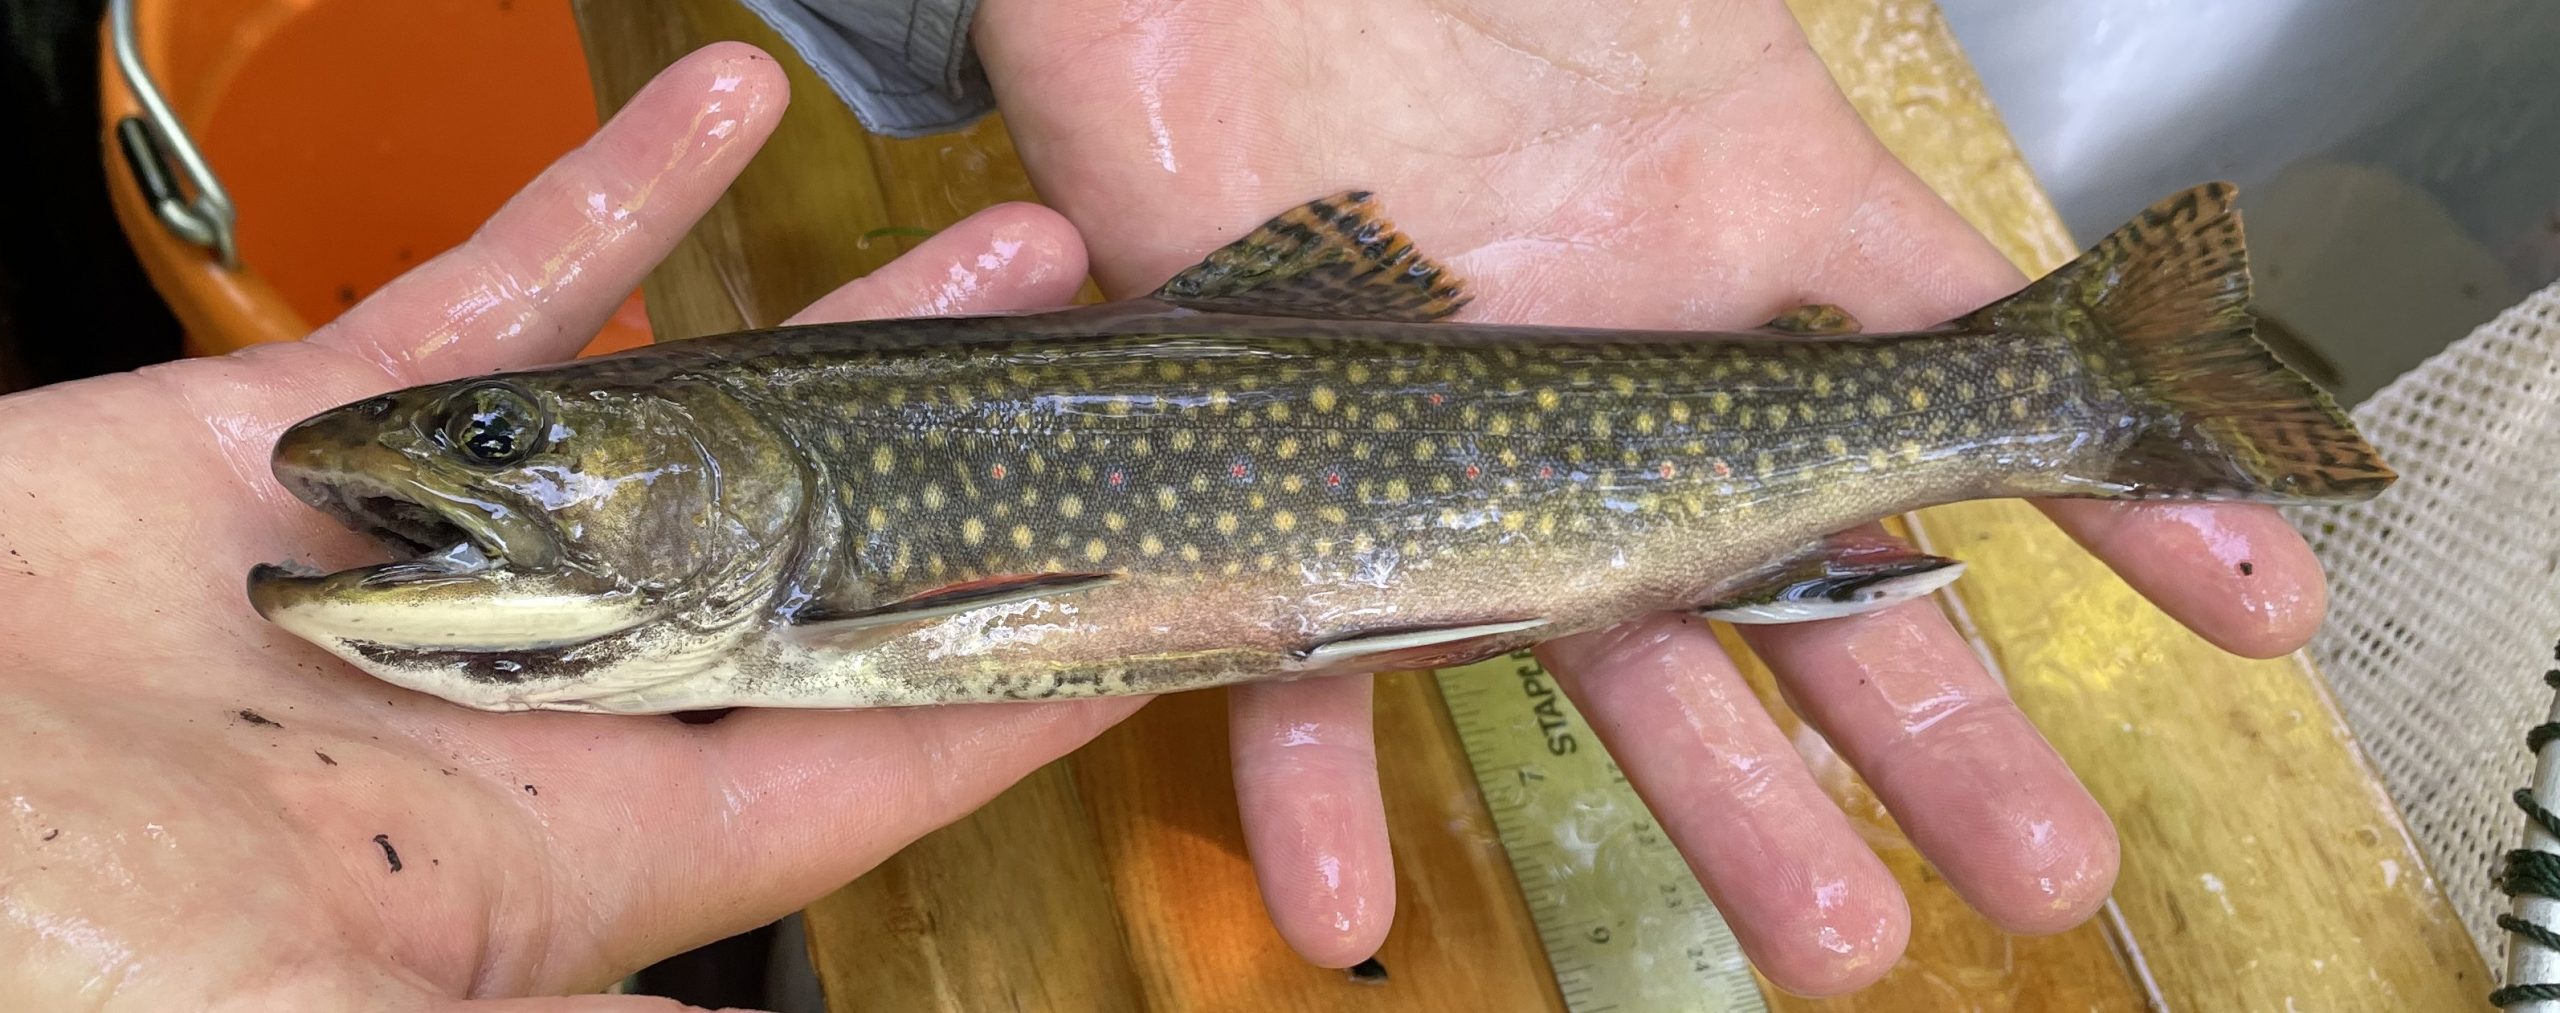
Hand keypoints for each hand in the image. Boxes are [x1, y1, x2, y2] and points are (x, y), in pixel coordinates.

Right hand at [0, 45, 1119, 1009]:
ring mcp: (410, 567)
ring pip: (672, 417)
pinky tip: (716, 116)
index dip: (1001, 690)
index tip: (1137, 604)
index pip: (849, 765)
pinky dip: (602, 202)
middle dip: (956, 468)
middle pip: (803, 569)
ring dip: (829, 326)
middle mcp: (518, 706)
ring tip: (985, 246)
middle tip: (1090, 362)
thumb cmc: (27, 948)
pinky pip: (476, 299)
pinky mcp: (279, 440)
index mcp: (560, 858)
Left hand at [974, 0, 2327, 992]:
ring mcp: (1463, 443)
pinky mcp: (1283, 482)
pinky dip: (1316, 786)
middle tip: (2048, 870)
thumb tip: (2076, 140)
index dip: (2110, 488)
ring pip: (1607, 659)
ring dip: (1718, 806)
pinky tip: (1346, 902)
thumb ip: (1816, 101)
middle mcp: (1625, 368)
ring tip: (1830, 939)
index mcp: (1737, 227)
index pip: (1960, 374)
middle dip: (1939, 729)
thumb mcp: (1669, 13)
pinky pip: (1302, 664)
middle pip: (1812, 576)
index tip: (2251, 606)